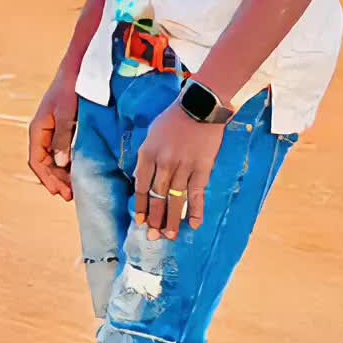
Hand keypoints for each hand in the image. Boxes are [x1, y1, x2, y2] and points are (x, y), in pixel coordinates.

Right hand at [28, 66, 78, 200]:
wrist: (77, 68)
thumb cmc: (70, 88)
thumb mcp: (66, 113)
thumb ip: (62, 137)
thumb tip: (61, 163)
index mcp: (38, 129)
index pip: (37, 161)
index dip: (46, 178)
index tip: (58, 192)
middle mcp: (42, 132)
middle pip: (44, 163)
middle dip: (55, 180)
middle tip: (69, 195)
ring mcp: (52, 130)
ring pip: (53, 159)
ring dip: (61, 174)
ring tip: (73, 188)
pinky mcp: (63, 128)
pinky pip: (61, 150)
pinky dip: (67, 163)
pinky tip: (77, 171)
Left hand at [135, 102, 224, 240]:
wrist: (201, 105)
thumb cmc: (175, 118)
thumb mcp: (153, 133)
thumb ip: (148, 156)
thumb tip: (144, 179)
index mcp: (148, 153)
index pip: (141, 186)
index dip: (141, 206)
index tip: (140, 221)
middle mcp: (164, 162)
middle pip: (157, 196)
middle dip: (155, 219)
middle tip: (154, 237)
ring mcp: (184, 166)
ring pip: (175, 199)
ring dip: (173, 220)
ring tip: (171, 235)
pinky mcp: (202, 167)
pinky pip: (197, 193)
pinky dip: (196, 210)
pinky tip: (194, 224)